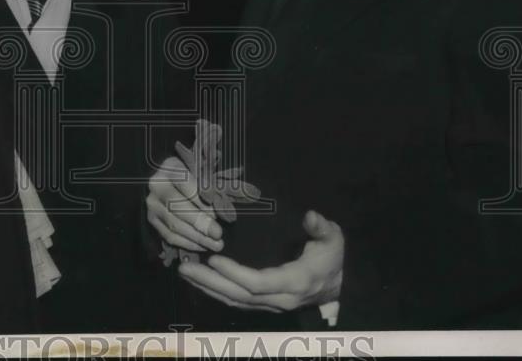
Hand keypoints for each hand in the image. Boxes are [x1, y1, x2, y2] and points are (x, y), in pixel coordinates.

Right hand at [146, 156, 224, 252]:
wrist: (171, 180)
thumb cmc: (193, 175)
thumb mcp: (203, 171)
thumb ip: (214, 184)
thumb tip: (228, 202)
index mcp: (170, 168)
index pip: (185, 183)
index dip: (201, 199)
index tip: (217, 212)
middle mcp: (157, 185)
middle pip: (177, 206)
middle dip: (200, 222)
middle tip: (218, 233)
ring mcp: (152, 204)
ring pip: (174, 224)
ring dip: (197, 237)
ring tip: (215, 244)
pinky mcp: (152, 220)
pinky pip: (169, 236)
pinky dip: (187, 243)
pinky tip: (202, 246)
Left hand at [178, 210, 343, 311]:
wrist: (337, 285)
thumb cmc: (331, 257)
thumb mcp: (333, 239)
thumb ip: (322, 228)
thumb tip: (310, 216)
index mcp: (293, 282)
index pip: (258, 283)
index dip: (234, 274)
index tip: (213, 259)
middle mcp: (279, 299)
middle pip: (239, 296)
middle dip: (209, 282)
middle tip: (184, 267)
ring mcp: (270, 305)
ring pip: (234, 301)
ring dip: (207, 288)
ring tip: (185, 272)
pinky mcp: (264, 305)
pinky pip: (236, 302)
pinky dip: (216, 292)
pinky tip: (199, 281)